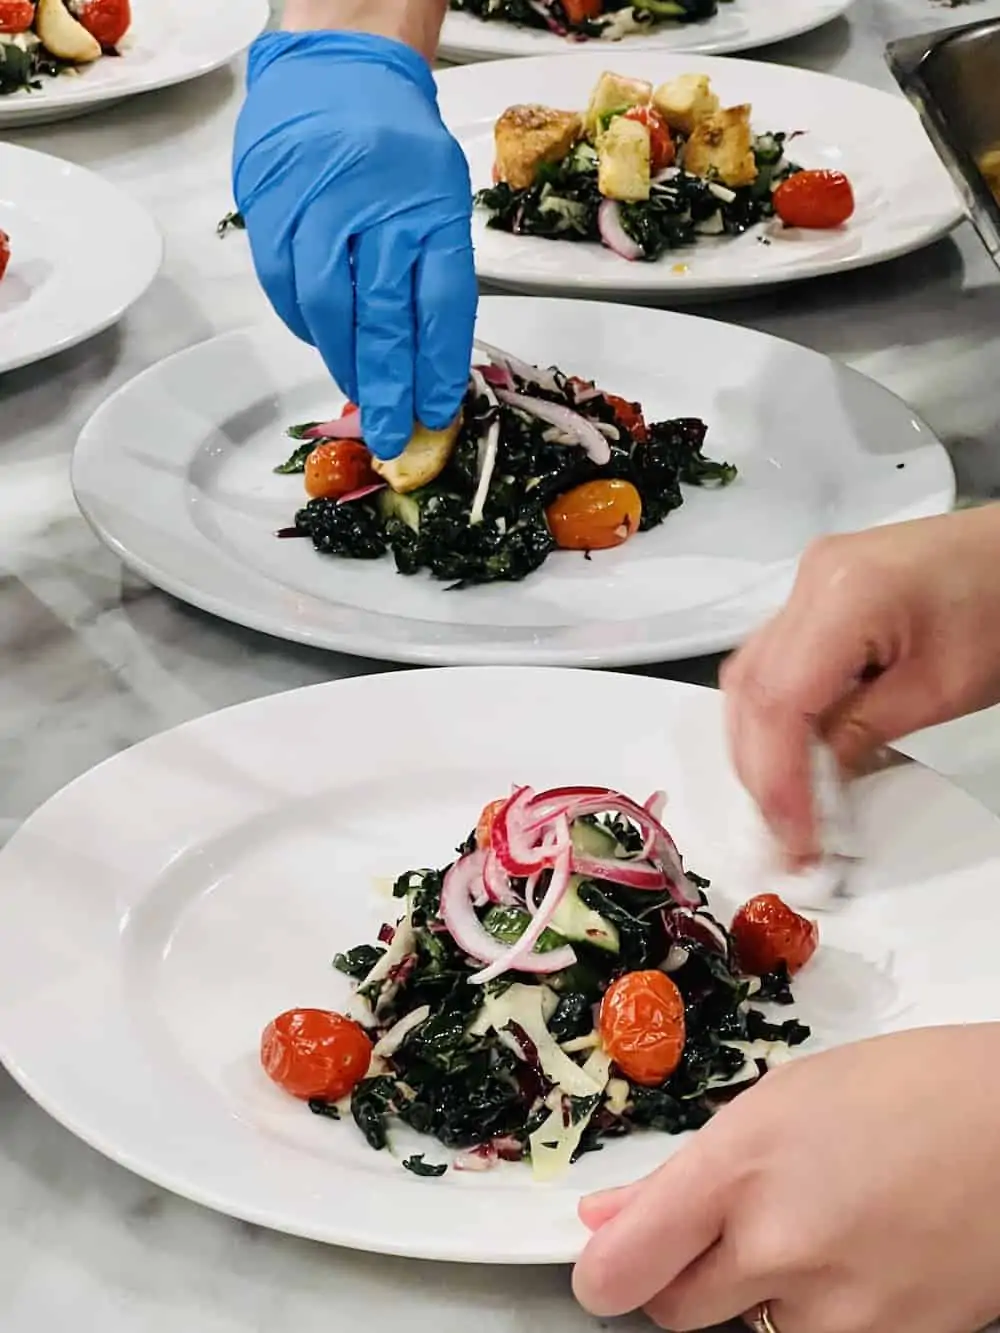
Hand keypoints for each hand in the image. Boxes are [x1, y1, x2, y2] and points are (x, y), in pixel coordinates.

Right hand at [233, 30, 476, 459]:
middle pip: (384, 317)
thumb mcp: (439, 197)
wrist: (338, 67)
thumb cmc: (398, 146)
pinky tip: (322, 346)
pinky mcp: (272, 206)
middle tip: (391, 437)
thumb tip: (430, 363)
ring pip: (329, 306)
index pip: (440, 303)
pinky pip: (283, 284)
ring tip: (359, 399)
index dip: (436, 366)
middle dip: (389, 387)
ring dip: (344, 363)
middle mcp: (376, 207)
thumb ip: (435, 272)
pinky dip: (302, 325)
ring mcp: (318, 205)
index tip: (436, 411)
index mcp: (431, 207)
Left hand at [573, 1026, 999, 1332]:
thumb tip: (607, 1222)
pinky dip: (820, 1315)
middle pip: (673, 1312)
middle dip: (684, 1276)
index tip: (609, 1262)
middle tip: (731, 1229)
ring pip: (747, 1332)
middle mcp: (779, 1250)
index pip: (621, 1269)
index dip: (605, 1272)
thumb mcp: (776, 1104)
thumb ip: (683, 1175)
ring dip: (760, 1297)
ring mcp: (839, 1314)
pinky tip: (858, 1260)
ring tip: (819, 1230)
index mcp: (738, 1169)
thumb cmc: (903, 1092)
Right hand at [721, 507, 999, 862]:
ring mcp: (806, 581)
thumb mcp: (943, 689)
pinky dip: (773, 714)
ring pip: (749, 675)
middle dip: (758, 769)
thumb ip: (863, 734)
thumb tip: (811, 786)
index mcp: (843, 596)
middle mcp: (808, 581)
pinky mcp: (817, 593)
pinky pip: (772, 660)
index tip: (793, 838)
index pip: (780, 700)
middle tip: (782, 835)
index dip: (777, 778)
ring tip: (784, 805)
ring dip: (757, 746)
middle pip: (749, 688)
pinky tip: (792, 755)